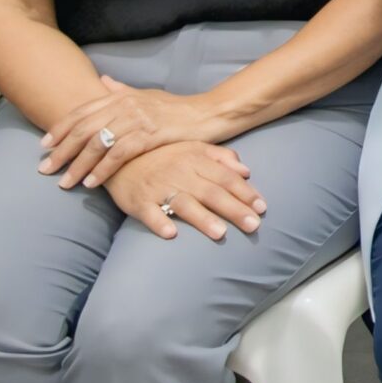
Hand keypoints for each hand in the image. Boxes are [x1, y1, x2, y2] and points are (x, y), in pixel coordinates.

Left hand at [40, 77, 223, 189]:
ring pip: (98, 143)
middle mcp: (126, 105)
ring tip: (65, 182)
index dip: (60, 129)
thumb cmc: (175, 108)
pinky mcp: (150, 135)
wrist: (208, 114)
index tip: (44, 146)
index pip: (82, 112)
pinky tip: (92, 182)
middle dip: (61, 151)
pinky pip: (119, 154)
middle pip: (84, 129)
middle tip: (45, 169)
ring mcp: (138, 119)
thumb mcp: (146, 95)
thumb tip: (101, 81)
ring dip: (78, 165)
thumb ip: (122, 90)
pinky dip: (102, 169)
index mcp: (121, 96)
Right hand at [106, 142, 265, 242]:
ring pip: (184, 203)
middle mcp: (180, 173)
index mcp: (196, 159)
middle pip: (212, 193)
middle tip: (254, 225)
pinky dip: (159, 222)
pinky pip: (149, 212)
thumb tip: (247, 171)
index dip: (245, 192)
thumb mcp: (193, 148)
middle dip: (234, 210)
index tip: (262, 207)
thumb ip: (221, 158)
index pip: (226, 178)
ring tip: (220, 234)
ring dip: (203, 219)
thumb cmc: (163, 155)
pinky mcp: (137, 201)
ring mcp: (158, 188)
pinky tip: (171, 234)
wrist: (119, 155)